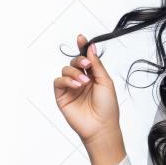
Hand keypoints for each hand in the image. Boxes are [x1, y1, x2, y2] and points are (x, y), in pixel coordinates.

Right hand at [53, 34, 120, 148]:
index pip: (86, 58)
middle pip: (74, 62)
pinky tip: (76, 86)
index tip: (81, 38)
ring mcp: (71, 88)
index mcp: (94, 76)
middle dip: (79, 60)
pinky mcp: (62, 96)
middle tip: (87, 66)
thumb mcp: (105, 82)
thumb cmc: (107, 107)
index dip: (82, 47)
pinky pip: (58, 81)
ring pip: (65, 70)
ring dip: (74, 73)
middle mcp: (81, 80)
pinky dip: (66, 80)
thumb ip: (97, 64)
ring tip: (84, 83)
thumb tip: (91, 47)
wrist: (101, 126)